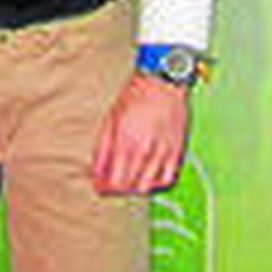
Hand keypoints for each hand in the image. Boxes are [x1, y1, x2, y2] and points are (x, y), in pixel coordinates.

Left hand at [91, 72, 189, 195]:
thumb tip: (96, 171)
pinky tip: (147, 176)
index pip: (115, 182)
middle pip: (129, 187)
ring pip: (147, 186)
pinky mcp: (176, 151)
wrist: (161, 82)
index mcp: (126, 142)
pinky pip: (166, 178)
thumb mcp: (110, 119)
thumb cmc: (134, 96)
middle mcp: (145, 150)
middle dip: (117, 188)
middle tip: (111, 182)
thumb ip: (102, 149)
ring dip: (135, 187)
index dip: (105, 188)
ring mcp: (162, 152)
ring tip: (128, 178)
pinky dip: (155, 183)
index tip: (99, 186)